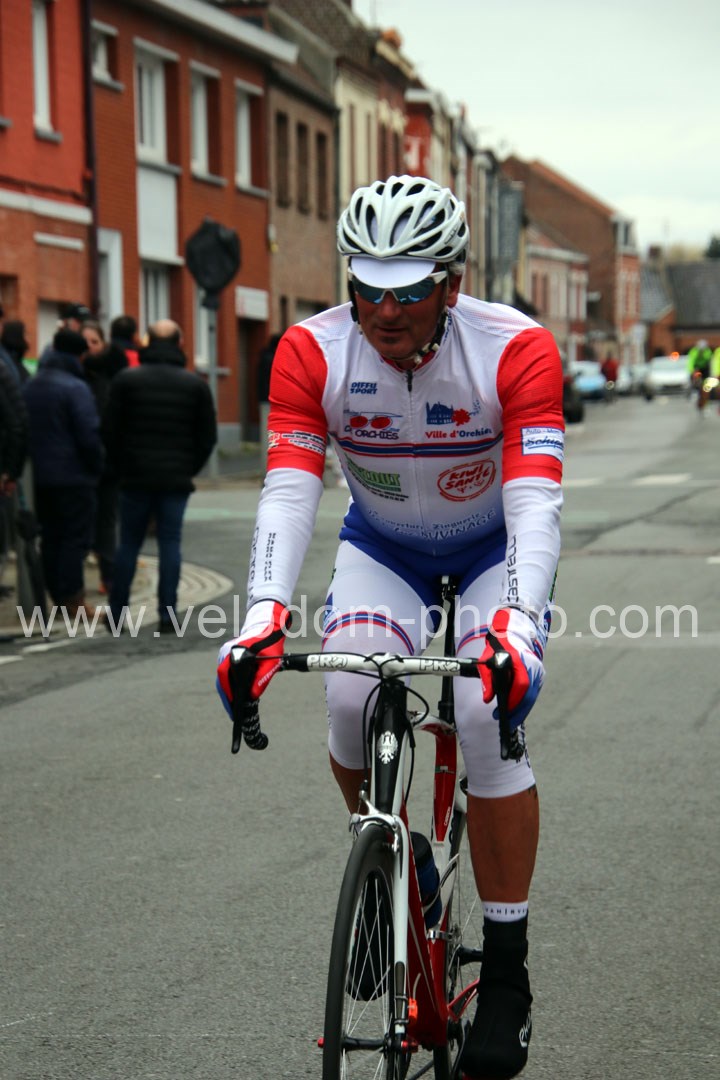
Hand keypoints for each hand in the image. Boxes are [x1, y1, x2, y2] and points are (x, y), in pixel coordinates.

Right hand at [216, 600, 290, 719]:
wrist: (268, 626)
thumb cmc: (271, 643)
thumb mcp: (271, 662)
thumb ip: (262, 677)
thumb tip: (252, 695)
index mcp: (234, 652)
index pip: (224, 675)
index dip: (227, 692)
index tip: (232, 705)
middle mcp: (226, 652)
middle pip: (222, 679)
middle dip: (227, 696)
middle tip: (233, 713)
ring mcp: (225, 654)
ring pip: (223, 677)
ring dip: (227, 692)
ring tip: (234, 708)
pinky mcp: (228, 656)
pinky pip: (226, 673)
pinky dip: (230, 685)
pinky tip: (235, 696)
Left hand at [479, 608, 543, 729]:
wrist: (510, 635)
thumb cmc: (496, 649)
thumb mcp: (487, 661)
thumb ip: (487, 680)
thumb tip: (487, 699)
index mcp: (519, 661)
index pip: (521, 684)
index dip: (514, 700)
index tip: (504, 712)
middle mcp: (532, 666)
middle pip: (529, 694)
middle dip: (518, 711)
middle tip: (507, 723)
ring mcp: (538, 671)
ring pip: (532, 696)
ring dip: (522, 710)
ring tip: (511, 721)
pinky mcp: (539, 676)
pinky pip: (533, 693)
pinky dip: (525, 703)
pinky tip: (517, 711)